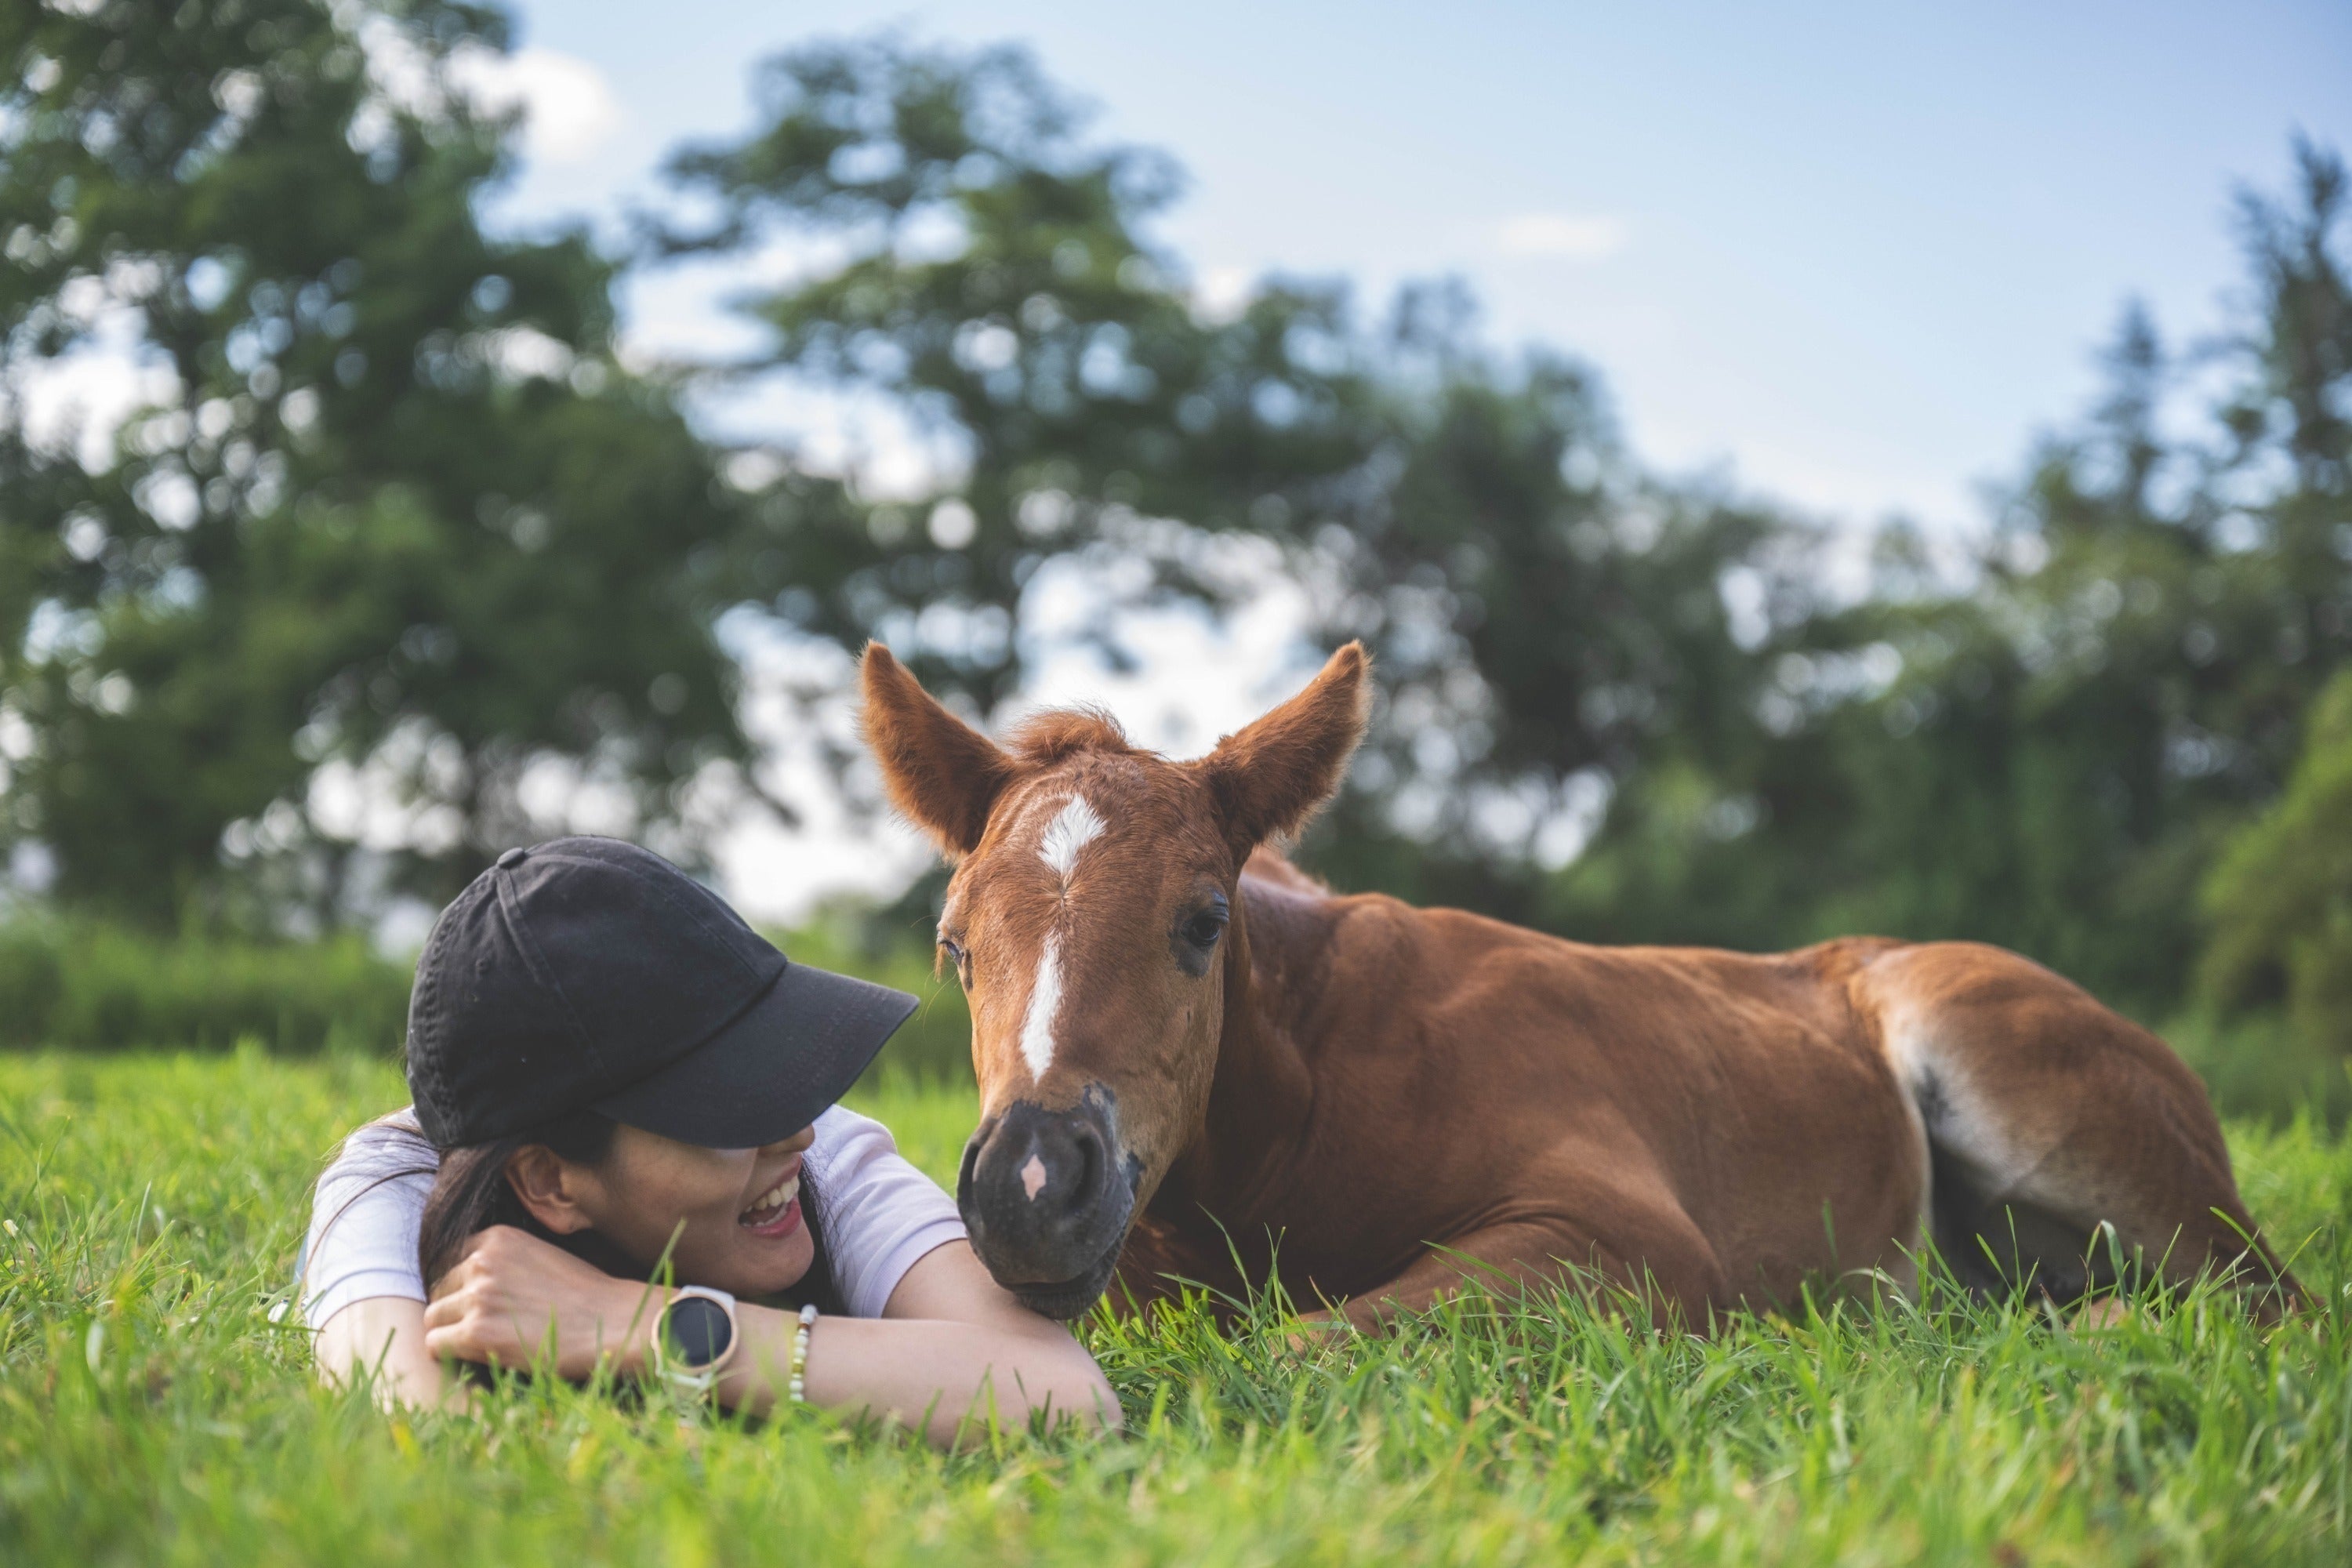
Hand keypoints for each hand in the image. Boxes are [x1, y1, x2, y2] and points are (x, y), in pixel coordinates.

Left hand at [421, 1226, 660, 1379]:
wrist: (611, 1321)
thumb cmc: (586, 1294)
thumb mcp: (541, 1256)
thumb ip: (504, 1261)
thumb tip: (471, 1279)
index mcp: (498, 1238)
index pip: (451, 1261)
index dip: (462, 1287)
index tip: (478, 1305)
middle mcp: (482, 1262)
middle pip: (439, 1290)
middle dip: (454, 1310)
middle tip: (481, 1330)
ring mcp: (477, 1297)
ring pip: (433, 1318)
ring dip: (451, 1333)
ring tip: (480, 1346)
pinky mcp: (476, 1333)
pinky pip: (436, 1345)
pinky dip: (449, 1355)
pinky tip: (476, 1359)